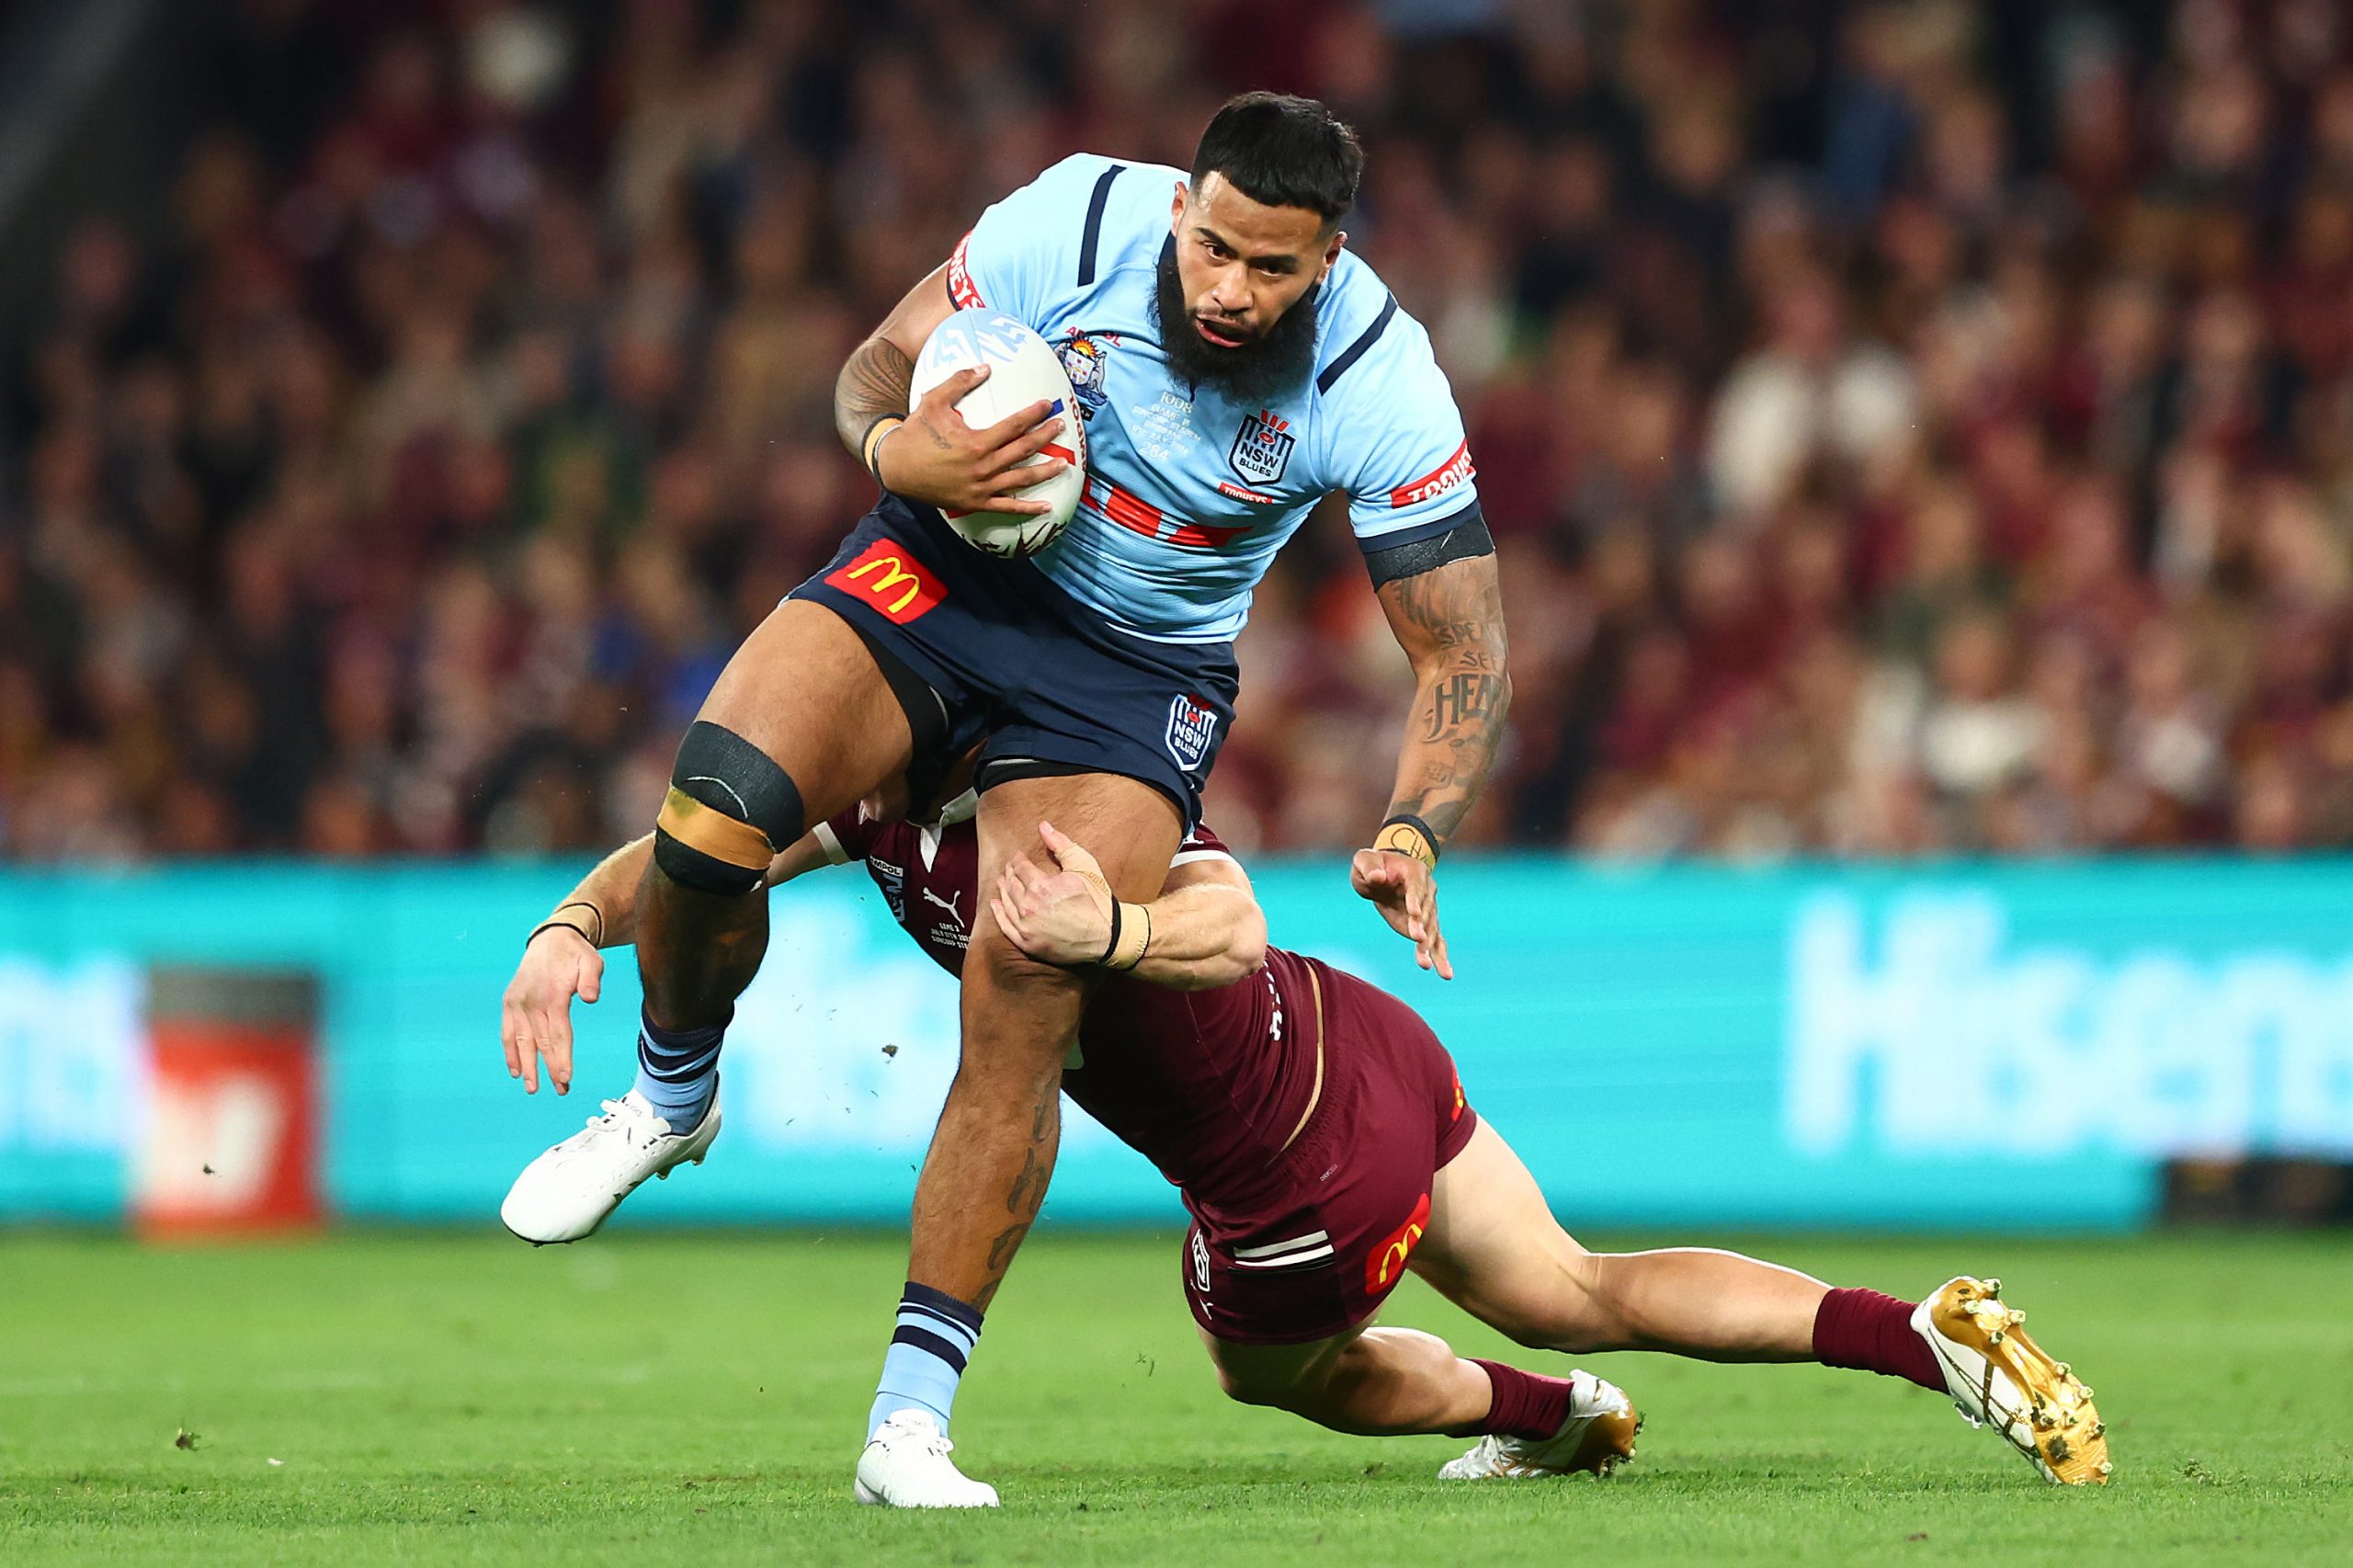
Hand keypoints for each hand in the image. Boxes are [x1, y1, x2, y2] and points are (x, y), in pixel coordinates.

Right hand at [501, 925, 603, 1093]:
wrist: (551, 939)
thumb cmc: (576, 954)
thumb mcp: (592, 960)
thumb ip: (592, 979)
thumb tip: (591, 998)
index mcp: (553, 995)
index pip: (558, 1033)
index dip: (561, 1057)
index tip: (565, 1077)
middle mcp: (532, 1002)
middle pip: (541, 1042)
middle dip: (549, 1068)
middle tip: (559, 1090)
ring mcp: (518, 1003)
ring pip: (522, 1041)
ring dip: (527, 1066)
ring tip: (532, 1088)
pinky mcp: (510, 1003)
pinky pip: (507, 1032)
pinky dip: (509, 1052)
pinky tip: (514, 1071)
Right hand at [877, 365, 1068, 515]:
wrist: (895, 468)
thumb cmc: (915, 433)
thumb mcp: (933, 401)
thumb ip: (959, 382)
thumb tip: (986, 367)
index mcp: (976, 442)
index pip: (1013, 426)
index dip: (1033, 414)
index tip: (1047, 405)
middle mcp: (982, 466)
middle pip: (1023, 451)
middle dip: (1045, 437)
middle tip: (1061, 426)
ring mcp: (981, 488)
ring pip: (1021, 480)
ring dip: (1044, 472)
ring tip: (1064, 464)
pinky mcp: (976, 503)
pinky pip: (1007, 507)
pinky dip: (1027, 508)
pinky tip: (1046, 507)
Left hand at [991, 820, 1114, 965]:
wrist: (1108, 936)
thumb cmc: (1098, 900)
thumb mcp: (1084, 866)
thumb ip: (1061, 845)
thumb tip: (1043, 826)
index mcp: (1041, 886)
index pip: (1020, 867)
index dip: (1018, 859)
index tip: (1019, 857)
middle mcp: (1029, 907)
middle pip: (1011, 884)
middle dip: (1010, 873)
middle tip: (1010, 868)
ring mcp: (1027, 928)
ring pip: (1006, 904)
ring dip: (1003, 890)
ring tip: (1002, 882)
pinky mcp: (1028, 944)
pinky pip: (1006, 927)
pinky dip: (999, 914)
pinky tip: (996, 905)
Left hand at [1351, 848, 1452, 979]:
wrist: (1383, 872)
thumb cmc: (1372, 865)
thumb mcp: (1364, 861)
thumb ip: (1369, 867)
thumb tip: (1379, 877)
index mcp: (1414, 873)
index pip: (1416, 888)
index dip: (1415, 900)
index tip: (1414, 914)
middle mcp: (1427, 891)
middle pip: (1427, 911)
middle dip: (1422, 926)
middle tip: (1418, 939)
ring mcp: (1428, 909)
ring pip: (1432, 929)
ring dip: (1429, 946)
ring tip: (1426, 964)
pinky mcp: (1424, 926)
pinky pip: (1435, 941)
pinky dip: (1439, 956)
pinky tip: (1445, 973)